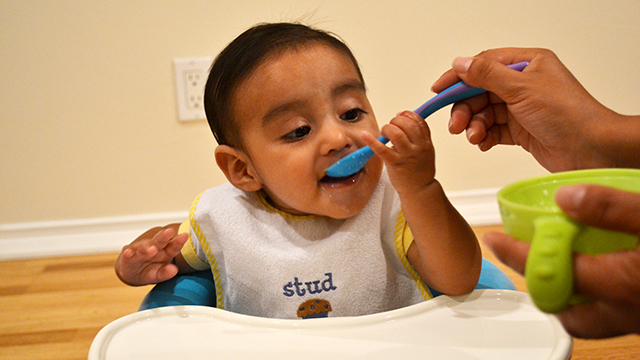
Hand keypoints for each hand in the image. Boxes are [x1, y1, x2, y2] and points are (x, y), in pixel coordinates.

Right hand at [115, 224, 187, 285]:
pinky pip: (127, 252)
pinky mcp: (128, 255)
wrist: (131, 272)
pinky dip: (127, 252)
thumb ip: (166, 272)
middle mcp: (153, 247)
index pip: (173, 246)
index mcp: (165, 251)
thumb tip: (174, 270)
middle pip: (159, 241)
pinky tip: (128, 252)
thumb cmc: (149, 270)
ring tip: (152, 249)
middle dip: (164, 237)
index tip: (185, 236)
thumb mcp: (159, 274)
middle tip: (169, 232)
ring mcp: (140, 250)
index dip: (179, 241)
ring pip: (143, 246)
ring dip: (147, 247)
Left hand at [363, 110, 435, 194]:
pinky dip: (371, 140)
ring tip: (384, 132)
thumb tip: (404, 122)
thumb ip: (419, 138)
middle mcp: (417, 148)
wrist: (420, 190)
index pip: (419, 122)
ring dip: (387, 128)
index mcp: (426, 143)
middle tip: (391, 125)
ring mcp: (406, 156)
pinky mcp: (394, 163)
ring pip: (396, 133)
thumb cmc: (420, 172)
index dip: (408, 115)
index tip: (401, 115)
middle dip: (396, 120)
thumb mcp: (426, 152)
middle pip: (407, 124)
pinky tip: (365, 135)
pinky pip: (381, 149)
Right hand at [431, 48, 626, 171]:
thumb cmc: (567, 114)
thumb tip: (460, 63)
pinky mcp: (522, 130)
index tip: (439, 91)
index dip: (458, 78)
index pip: (483, 65)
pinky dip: (484, 137)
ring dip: (474, 125)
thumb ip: (486, 75)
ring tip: (474, 137)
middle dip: (465, 108)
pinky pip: (493, 130)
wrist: (591, 149)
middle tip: (456, 124)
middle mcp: (524, 84)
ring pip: (484, 113)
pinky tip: (483, 143)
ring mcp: (522, 108)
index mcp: (527, 64)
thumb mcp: (521, 88)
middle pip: (480, 92)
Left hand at [484, 184, 639, 337]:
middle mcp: (625, 312)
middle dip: (540, 287)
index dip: (515, 254)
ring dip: (568, 295)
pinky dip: (593, 296)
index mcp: (619, 285)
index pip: (548, 272)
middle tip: (528, 257)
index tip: (495, 239)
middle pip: (563, 311)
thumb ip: (611, 208)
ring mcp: (638, 320)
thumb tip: (564, 199)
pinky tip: (601, 270)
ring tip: (561, 262)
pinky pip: (611, 314)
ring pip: (588, 319)